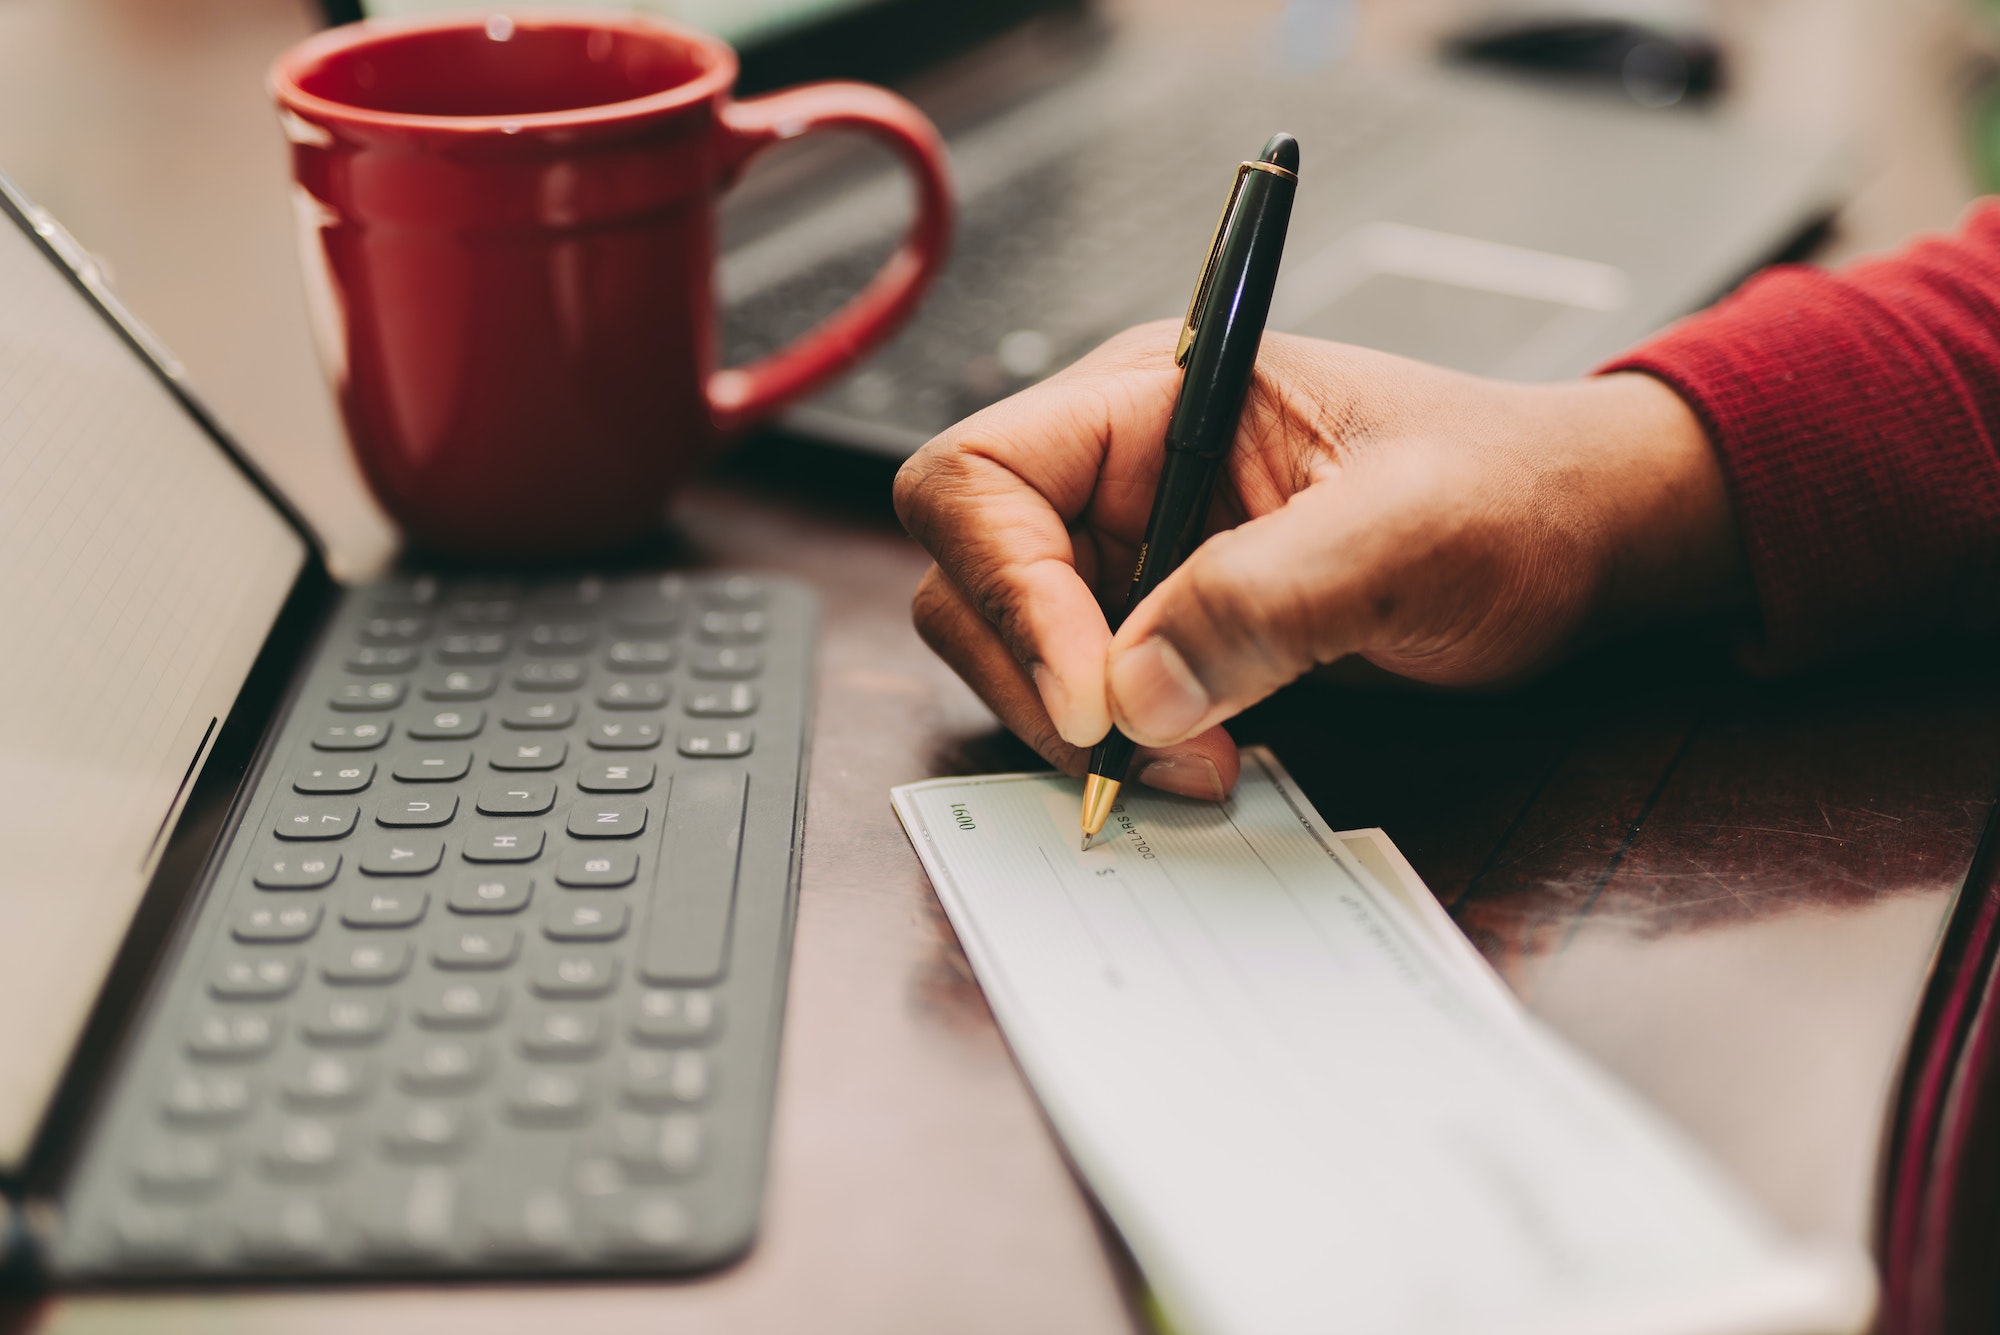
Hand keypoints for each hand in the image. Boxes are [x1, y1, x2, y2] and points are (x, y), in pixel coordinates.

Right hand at [894, 321, 1744, 798]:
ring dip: (1076, 726)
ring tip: (1199, 764)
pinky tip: (1203, 761)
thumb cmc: (1511, 495)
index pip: (981, 475)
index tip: (1095, 692)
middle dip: (1036, 675)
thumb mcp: (1408, 534)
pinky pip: (1085, 694)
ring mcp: (1132, 552)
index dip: (1006, 585)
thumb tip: (1132, 696)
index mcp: (1151, 397)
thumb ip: (1267, 597)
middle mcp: (1118, 472)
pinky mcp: (1160, 627)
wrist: (1575, 545)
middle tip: (1143, 752)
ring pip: (1013, 648)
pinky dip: (1118, 745)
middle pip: (971, 573)